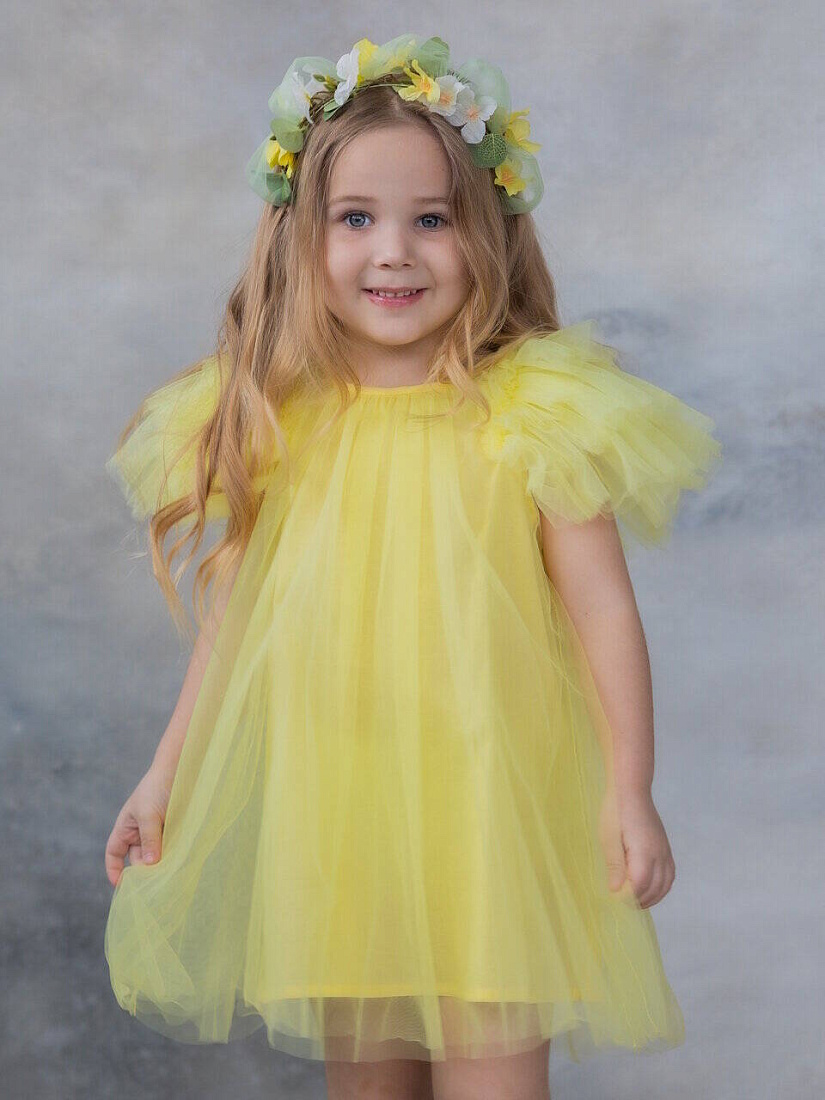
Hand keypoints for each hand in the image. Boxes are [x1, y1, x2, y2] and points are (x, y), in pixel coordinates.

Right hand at [104, 761, 174, 886]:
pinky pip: (171, 848)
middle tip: (157, 880)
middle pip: (138, 859)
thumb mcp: (149, 814)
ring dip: (162, 864)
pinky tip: (180, 860)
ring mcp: (158, 832)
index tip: (121, 886)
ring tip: (169, 872)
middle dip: (145, 870)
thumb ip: (150, 839)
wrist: (181, 769)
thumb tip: (151, 864)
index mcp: (126, 827)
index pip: (114, 853)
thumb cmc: (157, 788)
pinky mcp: (175, 831)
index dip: (114, 869)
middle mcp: (140, 832)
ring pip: (157, 856)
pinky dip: (174, 856)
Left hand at [598, 787, 675, 908]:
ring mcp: (665, 851)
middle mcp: (659, 854)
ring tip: (635, 901)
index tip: (614, 900)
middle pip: (655, 888)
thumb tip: (616, 891)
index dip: (627, 897)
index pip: (640, 886)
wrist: (631, 790)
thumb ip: (614, 866)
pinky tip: (649, 888)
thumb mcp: (608, 839)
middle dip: (639, 900)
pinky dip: (662, 887)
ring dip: (652, 897)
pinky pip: (670, 874)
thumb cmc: (616, 812)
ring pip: (665, 884)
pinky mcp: (665, 848)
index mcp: (644, 853)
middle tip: (622, 904)